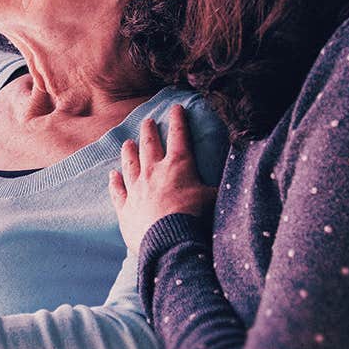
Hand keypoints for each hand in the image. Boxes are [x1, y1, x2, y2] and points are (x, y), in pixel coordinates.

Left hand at [108, 105, 216, 253]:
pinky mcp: (126, 208)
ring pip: (130, 164)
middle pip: (149, 145)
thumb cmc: (195, 218)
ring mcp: (137, 189)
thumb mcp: (215, 198)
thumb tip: (235, 178)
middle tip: (147, 121)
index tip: (176, 108)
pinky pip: (118, 191)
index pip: (179, 136)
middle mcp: (154, 172)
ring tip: (127, 142)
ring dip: (128, 152)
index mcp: (178, 166)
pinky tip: (112, 175)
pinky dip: (115, 182)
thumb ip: (218, 186)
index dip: (178, 121)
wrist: (170, 241)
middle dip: (149, 131)